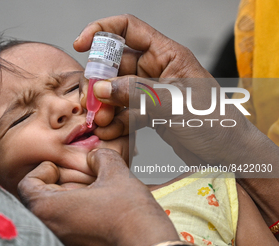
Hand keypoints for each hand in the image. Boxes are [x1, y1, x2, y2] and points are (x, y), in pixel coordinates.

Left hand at [18, 149, 181, 245]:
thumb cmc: (130, 211)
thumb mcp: (116, 173)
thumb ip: (100, 157)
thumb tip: (93, 156)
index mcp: (49, 209)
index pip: (27, 185)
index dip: (44, 170)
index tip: (63, 168)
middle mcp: (49, 230)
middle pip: (39, 200)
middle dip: (59, 184)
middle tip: (81, 178)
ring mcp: (62, 243)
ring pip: (54, 215)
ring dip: (68, 200)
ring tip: (92, 193)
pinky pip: (66, 229)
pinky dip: (76, 216)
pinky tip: (98, 210)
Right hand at [75, 15, 278, 226]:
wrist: (227, 153)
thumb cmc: (215, 123)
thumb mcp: (175, 104)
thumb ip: (138, 94)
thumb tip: (103, 88)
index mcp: (166, 55)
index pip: (128, 28)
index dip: (102, 30)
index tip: (81, 45)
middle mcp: (156, 70)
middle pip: (116, 65)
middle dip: (100, 82)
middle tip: (93, 102)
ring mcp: (151, 91)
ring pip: (117, 91)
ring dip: (106, 106)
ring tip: (102, 122)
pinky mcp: (150, 111)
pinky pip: (125, 111)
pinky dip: (116, 121)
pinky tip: (111, 132)